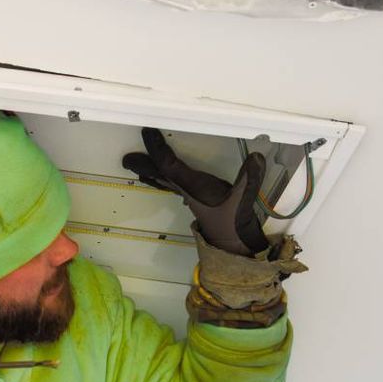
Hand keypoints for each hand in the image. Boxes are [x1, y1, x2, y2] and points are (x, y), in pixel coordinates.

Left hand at [122, 128, 273, 258]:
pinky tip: (168, 179)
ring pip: (166, 181)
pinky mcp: (199, 202)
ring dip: (153, 173)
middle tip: (127, 159)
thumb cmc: (234, 226)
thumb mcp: (243, 201)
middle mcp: (188, 191)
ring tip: (140, 168)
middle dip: (144, 165)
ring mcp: (192, 197)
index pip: (169, 165)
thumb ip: (249, 179)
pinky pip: (177, 186)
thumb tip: (255, 157)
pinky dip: (168, 179)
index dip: (157, 148)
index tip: (146, 132)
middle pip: (160, 175)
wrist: (235, 248)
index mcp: (193, 187)